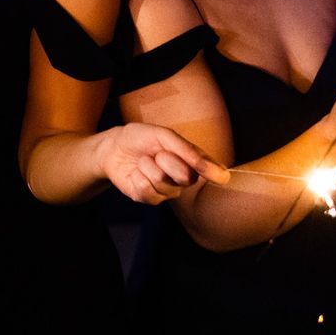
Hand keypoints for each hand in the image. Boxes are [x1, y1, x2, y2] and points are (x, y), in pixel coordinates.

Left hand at [97, 122, 229, 205]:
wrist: (113, 146)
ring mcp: (167, 191)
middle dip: (167, 160)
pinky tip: (136, 173)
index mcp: (192, 161)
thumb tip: (220, 171)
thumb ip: (188, 151)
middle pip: (185, 177)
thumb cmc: (141, 138)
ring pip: (164, 183)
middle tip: (157, 153)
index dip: (215, 173)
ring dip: (148, 167)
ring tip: (144, 161)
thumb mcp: (164, 135)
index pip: (211, 170)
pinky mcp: (150, 199)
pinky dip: (138, 177)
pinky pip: (148, 191)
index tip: (222, 177)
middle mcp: (183, 179)